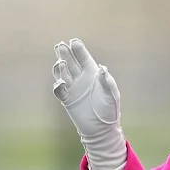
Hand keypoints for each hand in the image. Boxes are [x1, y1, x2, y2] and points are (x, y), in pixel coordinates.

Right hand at [52, 39, 126, 169]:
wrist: (102, 128)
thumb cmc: (110, 110)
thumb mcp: (111, 95)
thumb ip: (107, 82)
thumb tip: (102, 68)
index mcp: (93, 75)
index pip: (84, 59)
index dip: (79, 50)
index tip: (74, 41)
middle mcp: (82, 79)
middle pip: (71, 62)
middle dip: (65, 53)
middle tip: (60, 45)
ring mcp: (73, 88)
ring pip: (63, 73)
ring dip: (59, 67)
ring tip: (61, 62)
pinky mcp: (67, 99)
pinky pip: (59, 90)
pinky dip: (57, 85)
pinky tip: (61, 83)